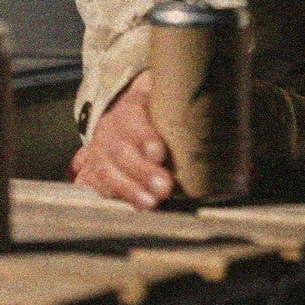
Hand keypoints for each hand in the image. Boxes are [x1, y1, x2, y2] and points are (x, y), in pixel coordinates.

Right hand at [67, 71, 174, 207]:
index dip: (144, 137)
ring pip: (109, 171)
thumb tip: (208, 99)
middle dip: (142, 171)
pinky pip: (101, 186)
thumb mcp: (162, 98)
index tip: (160, 153)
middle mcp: (109, 129)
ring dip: (131, 189)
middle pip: (121, 151)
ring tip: (153, 202)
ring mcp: (99, 152)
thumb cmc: (153, 112)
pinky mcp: (95, 172)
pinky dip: (119, 197)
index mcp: (128, 108)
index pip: (132, 120)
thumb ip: (177, 100)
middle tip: (165, 187)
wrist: (122, 116)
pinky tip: (139, 205)